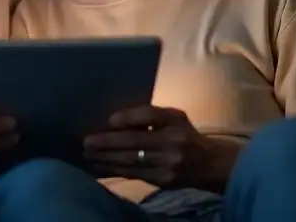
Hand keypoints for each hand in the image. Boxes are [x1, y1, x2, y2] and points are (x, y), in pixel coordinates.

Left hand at [83, 105, 238, 192]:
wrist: (209, 164)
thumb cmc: (185, 135)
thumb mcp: (175, 117)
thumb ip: (150, 116)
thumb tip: (115, 121)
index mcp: (175, 121)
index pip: (150, 116)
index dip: (128, 118)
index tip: (109, 120)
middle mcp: (173, 142)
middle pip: (135, 141)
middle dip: (107, 143)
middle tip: (86, 142)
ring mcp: (168, 163)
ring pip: (131, 161)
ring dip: (106, 158)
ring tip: (88, 155)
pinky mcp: (163, 180)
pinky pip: (134, 174)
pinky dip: (115, 169)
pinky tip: (101, 166)